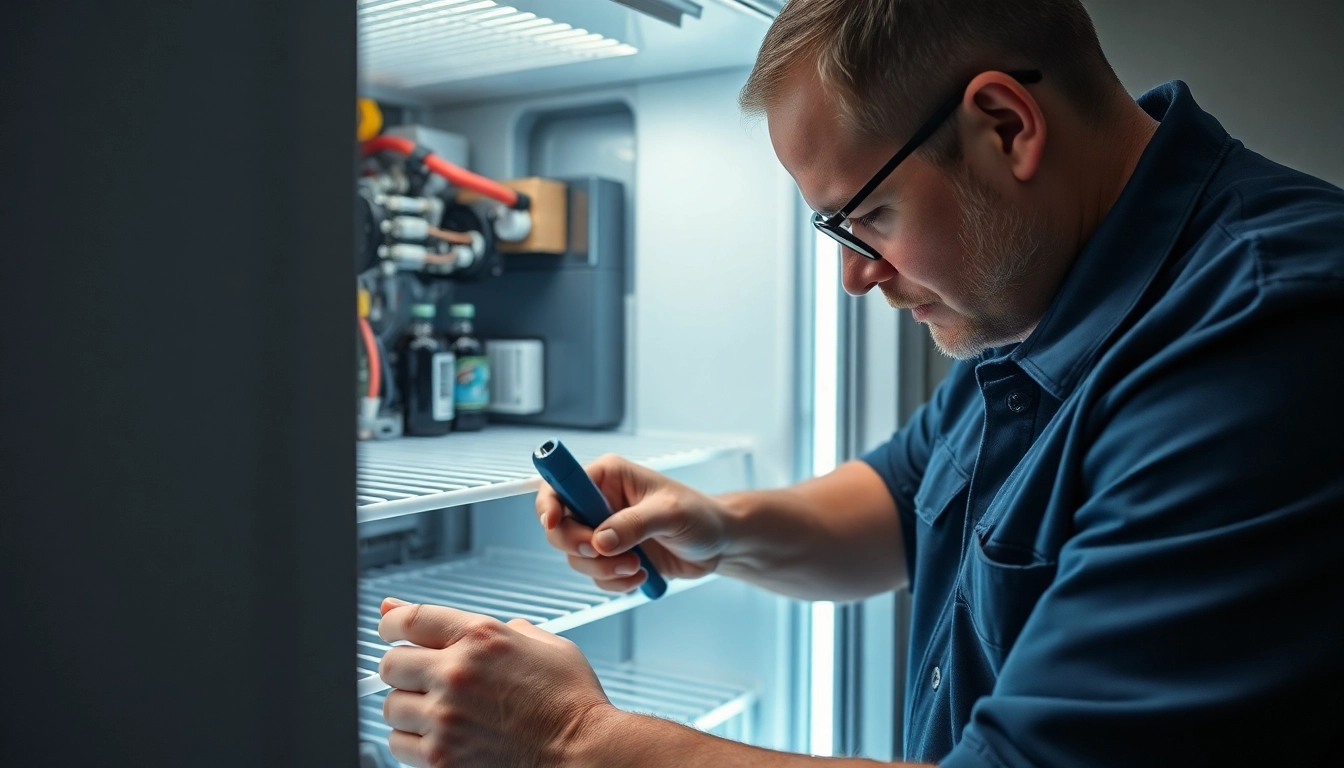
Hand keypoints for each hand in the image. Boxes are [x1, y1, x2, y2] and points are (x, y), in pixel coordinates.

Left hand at [377, 598, 614, 767]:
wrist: (584, 753)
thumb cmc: (571, 700)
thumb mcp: (544, 644)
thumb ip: (495, 627)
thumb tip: (451, 623)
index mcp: (481, 637)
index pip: (409, 620)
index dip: (391, 622)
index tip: (389, 628)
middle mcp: (456, 673)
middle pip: (389, 665)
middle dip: (403, 670)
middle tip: (422, 679)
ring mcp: (445, 719)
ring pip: (390, 708)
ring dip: (408, 709)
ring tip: (437, 713)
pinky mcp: (441, 759)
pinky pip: (398, 746)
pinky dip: (413, 743)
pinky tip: (440, 738)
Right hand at [535, 454, 729, 591]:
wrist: (718, 543)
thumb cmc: (700, 514)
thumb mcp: (670, 513)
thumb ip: (633, 524)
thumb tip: (600, 541)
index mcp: (607, 476)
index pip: (560, 485)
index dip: (549, 503)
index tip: (553, 522)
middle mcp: (599, 502)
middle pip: (559, 527)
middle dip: (580, 547)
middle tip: (606, 554)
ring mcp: (603, 531)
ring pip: (576, 557)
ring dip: (603, 569)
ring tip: (637, 567)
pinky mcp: (612, 556)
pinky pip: (595, 575)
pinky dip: (614, 582)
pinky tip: (641, 575)